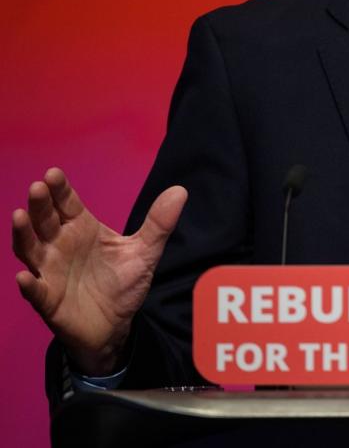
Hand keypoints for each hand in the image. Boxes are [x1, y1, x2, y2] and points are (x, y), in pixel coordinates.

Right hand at [11, 168, 185, 375]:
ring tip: (19, 216)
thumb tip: (180, 191)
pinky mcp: (48, 300)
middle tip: (37, 188)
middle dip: (39, 204)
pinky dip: (29, 285)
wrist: (115, 324)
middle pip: (45, 221)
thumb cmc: (122, 283)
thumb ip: (159, 223)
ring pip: (30, 250)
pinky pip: (35, 292)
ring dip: (23, 235)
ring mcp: (51, 272)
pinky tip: (24, 277)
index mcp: (82, 229)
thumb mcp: (145, 252)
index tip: (53, 173)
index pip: (68, 204)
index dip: (60, 190)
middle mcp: (61, 246)